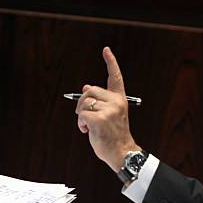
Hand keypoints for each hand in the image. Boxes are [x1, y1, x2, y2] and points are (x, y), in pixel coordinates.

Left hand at [75, 47, 139, 173]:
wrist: (121, 152)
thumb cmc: (113, 134)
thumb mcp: (109, 114)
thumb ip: (100, 101)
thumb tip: (85, 87)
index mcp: (120, 99)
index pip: (115, 77)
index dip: (110, 62)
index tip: (106, 50)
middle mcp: (116, 102)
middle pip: (90, 91)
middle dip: (82, 103)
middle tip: (85, 117)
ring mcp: (109, 110)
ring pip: (84, 103)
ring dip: (80, 115)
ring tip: (87, 126)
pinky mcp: (100, 119)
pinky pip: (81, 115)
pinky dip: (80, 123)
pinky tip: (86, 131)